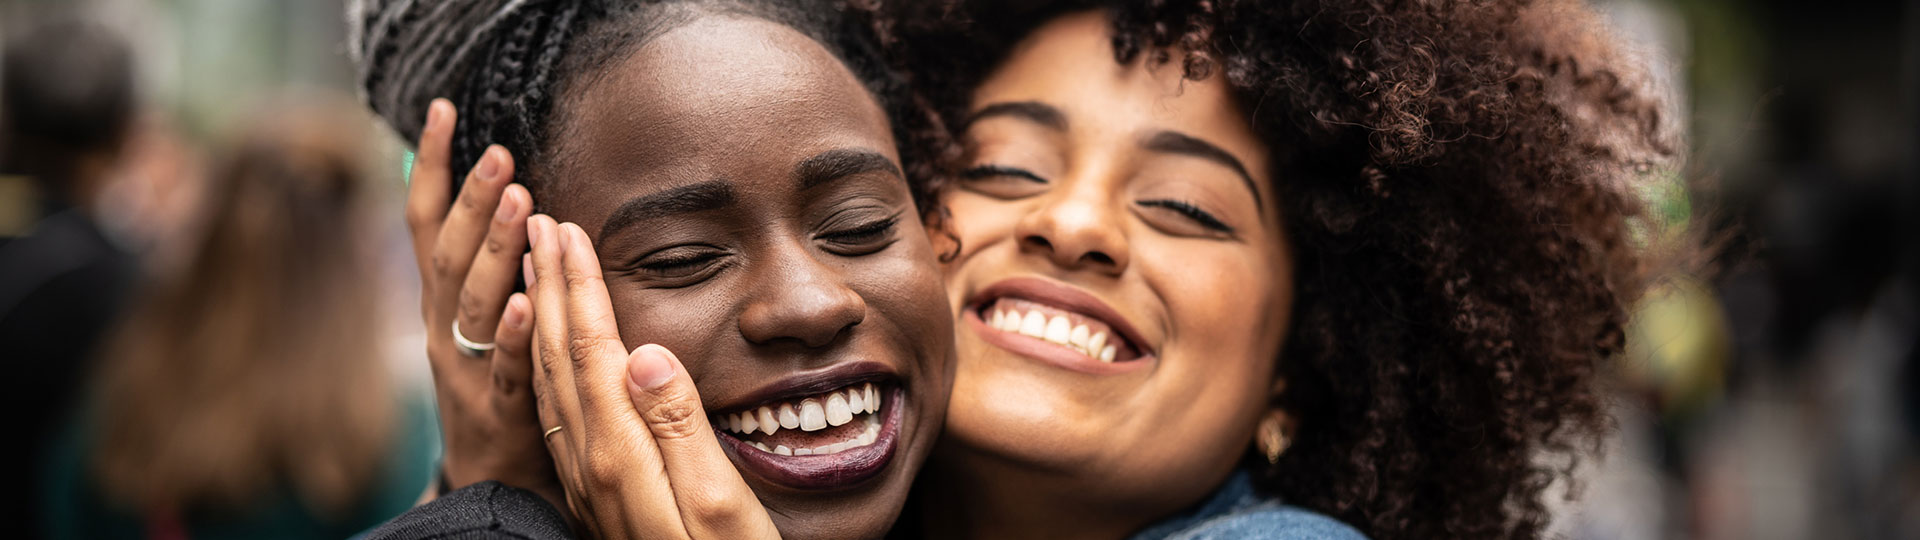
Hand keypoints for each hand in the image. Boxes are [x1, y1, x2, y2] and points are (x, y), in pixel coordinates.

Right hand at [405, 99, 559, 506]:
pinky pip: (505, 367)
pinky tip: (529, 300)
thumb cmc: (493, 383)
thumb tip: (492, 191)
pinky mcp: (498, 409)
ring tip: (520, 201)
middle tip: (500, 153)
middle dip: (471, 200)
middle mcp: (443, 327)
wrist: (490, 479)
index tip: (443, 110)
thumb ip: (480, 262)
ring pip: (475, 303)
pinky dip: (514, 332)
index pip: (426, 223)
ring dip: (495, 249)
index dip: (430, 166)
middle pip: (449, 256)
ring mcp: (465, 368)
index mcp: (440, 301)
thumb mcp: (476, 319)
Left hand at [523, 215, 779, 539]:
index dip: (578, 285)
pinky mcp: (598, 495)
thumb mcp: (722, 505)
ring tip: (535, 265)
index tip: (565, 226)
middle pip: (560, 356)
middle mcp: (592, 465)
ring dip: (542, 315)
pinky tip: (553, 351)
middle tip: (534, 219)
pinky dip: (549, 363)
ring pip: (551, 381)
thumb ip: (679, 428)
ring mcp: (590, 482)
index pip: (591, 349)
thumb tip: (640, 351)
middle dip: (548, 283)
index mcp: (621, 457)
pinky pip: (558, 413)